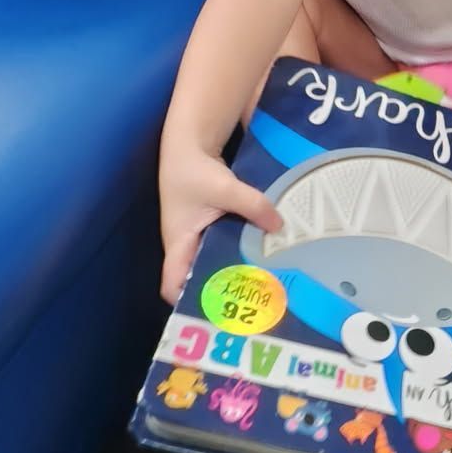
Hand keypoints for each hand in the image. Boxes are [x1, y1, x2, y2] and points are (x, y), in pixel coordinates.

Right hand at [159, 142, 282, 304]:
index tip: (215, 311)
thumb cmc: (195, 168)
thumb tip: (280, 225)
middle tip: (254, 302)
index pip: (171, 283)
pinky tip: (269, 253)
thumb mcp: (223, 187)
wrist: (192, 141)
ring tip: (268, 283)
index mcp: (178, 243)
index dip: (187, 301)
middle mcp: (187, 244)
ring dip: (238, 268)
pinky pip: (229, 243)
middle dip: (223, 290)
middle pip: (200, 277)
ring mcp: (200, 234)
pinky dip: (245, 248)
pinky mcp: (215, 223)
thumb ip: (252, 205)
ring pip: (218, 260)